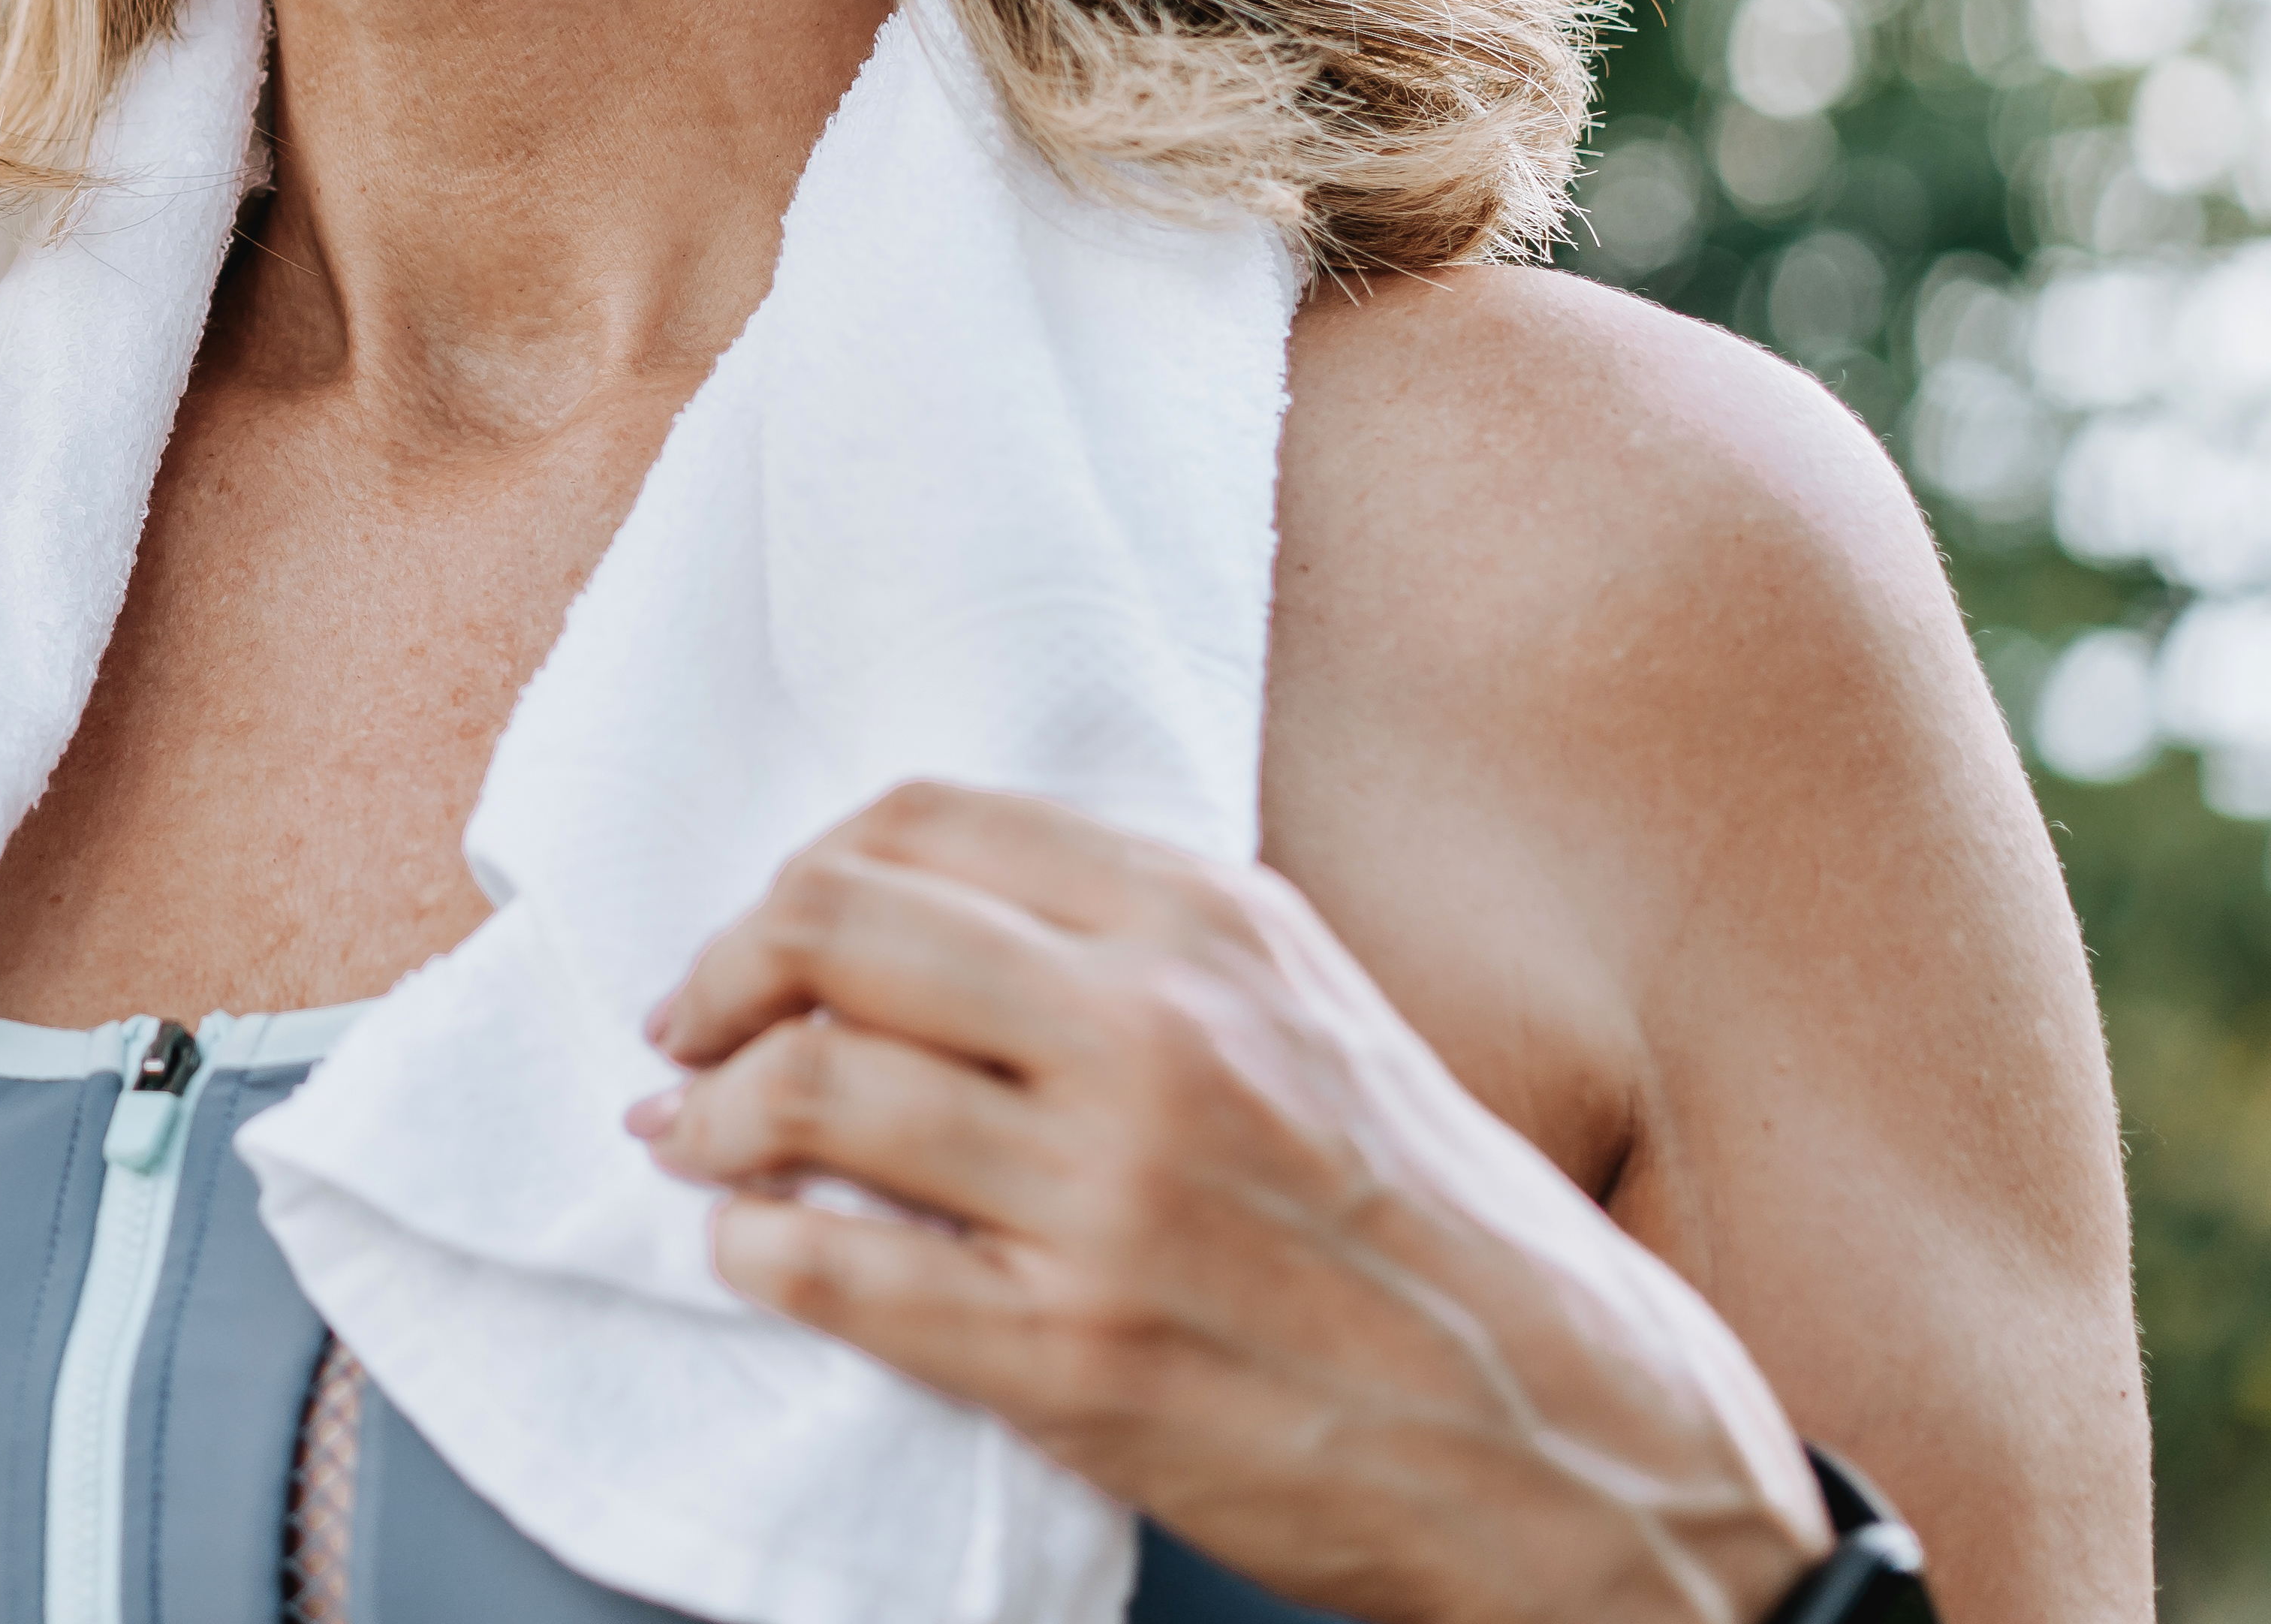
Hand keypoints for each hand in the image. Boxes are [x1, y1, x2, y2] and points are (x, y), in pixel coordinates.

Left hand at [633, 783, 1836, 1623]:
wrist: (1581, 1445)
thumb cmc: (1434, 1231)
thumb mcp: (1309, 1013)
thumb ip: (1139, 948)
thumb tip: (926, 925)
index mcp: (1211, 928)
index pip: (922, 825)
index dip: (801, 871)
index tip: (766, 932)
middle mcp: (1157, 1035)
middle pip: (837, 928)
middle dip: (723, 974)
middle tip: (689, 1032)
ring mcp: (1112, 1199)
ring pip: (815, 1089)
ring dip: (714, 1118)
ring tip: (697, 1144)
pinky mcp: (1077, 1357)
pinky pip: (839, 1269)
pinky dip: (756, 1247)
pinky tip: (754, 1248)